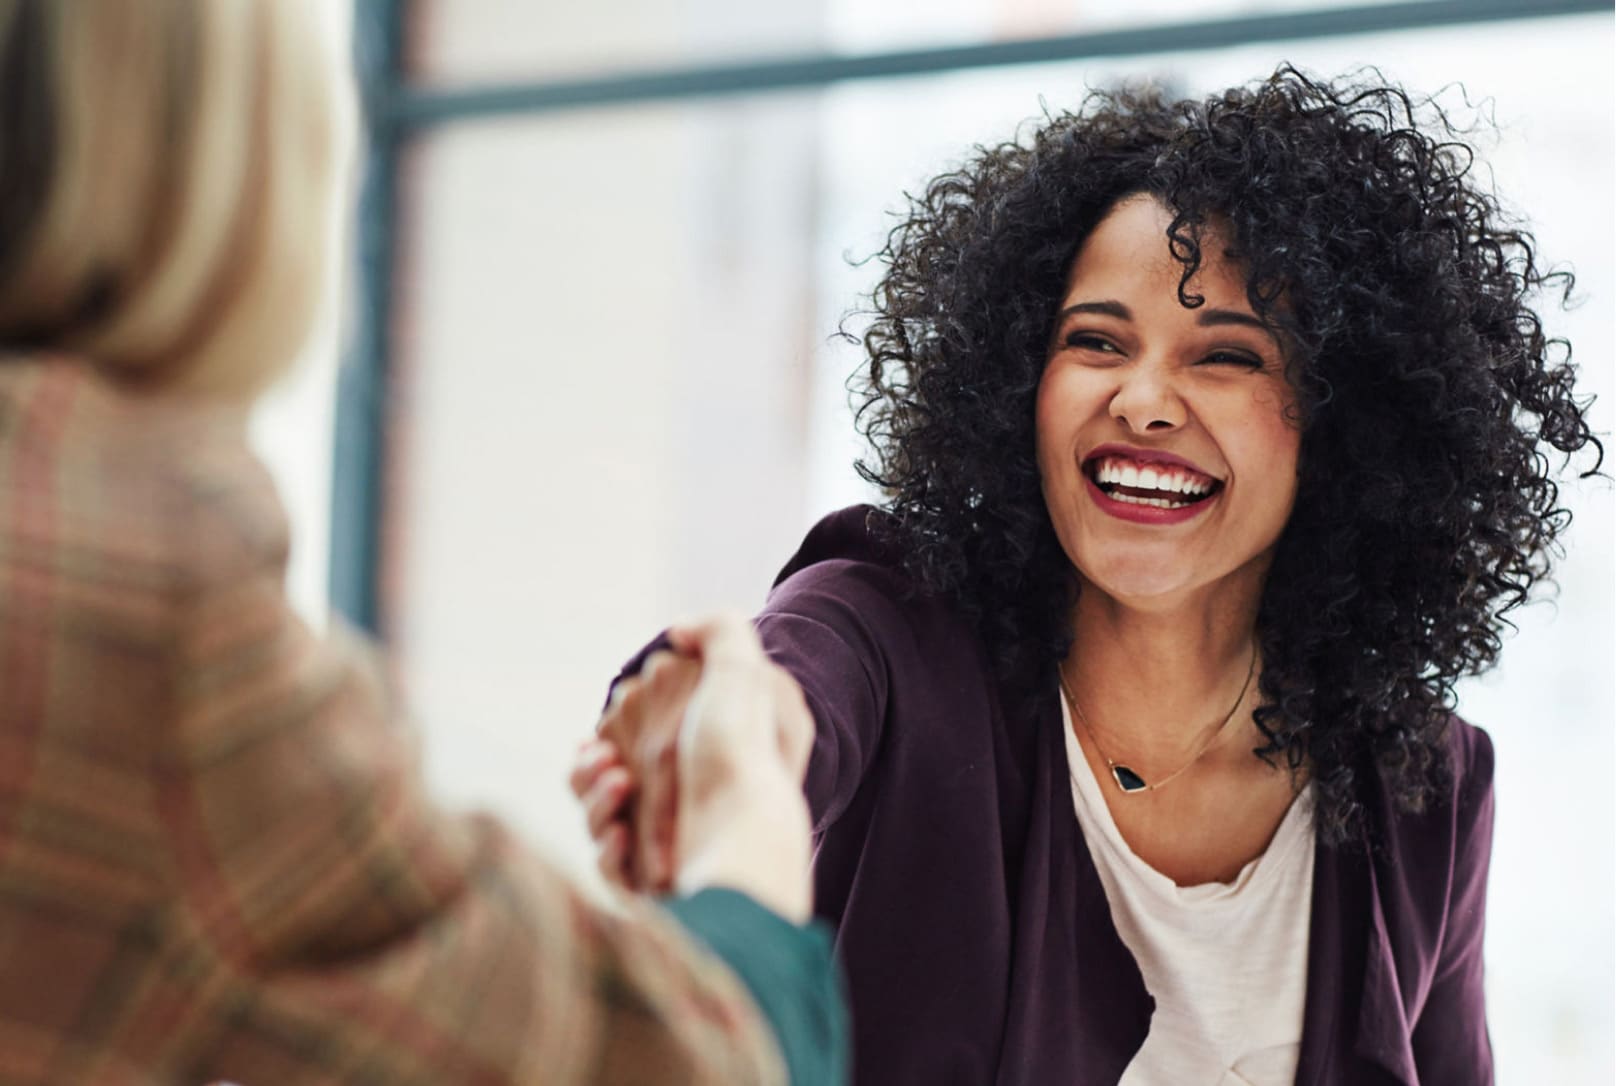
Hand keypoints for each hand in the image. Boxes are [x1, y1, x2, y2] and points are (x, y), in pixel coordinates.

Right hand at [579, 615, 814, 919]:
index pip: (636, 737)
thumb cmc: (741, 755)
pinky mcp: (652, 886)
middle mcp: (684, 801)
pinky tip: (622, 834)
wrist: (745, 841)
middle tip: (607, 760)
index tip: (612, 721)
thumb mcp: (744, 673)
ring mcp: (666, 846)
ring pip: (598, 818)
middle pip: (605, 776)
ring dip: (594, 799)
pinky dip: (608, 848)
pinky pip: (609, 865)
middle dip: (592, 765)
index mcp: (699, 756)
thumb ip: (718, 632)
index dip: (615, 727)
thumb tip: (679, 631)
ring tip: (618, 786)